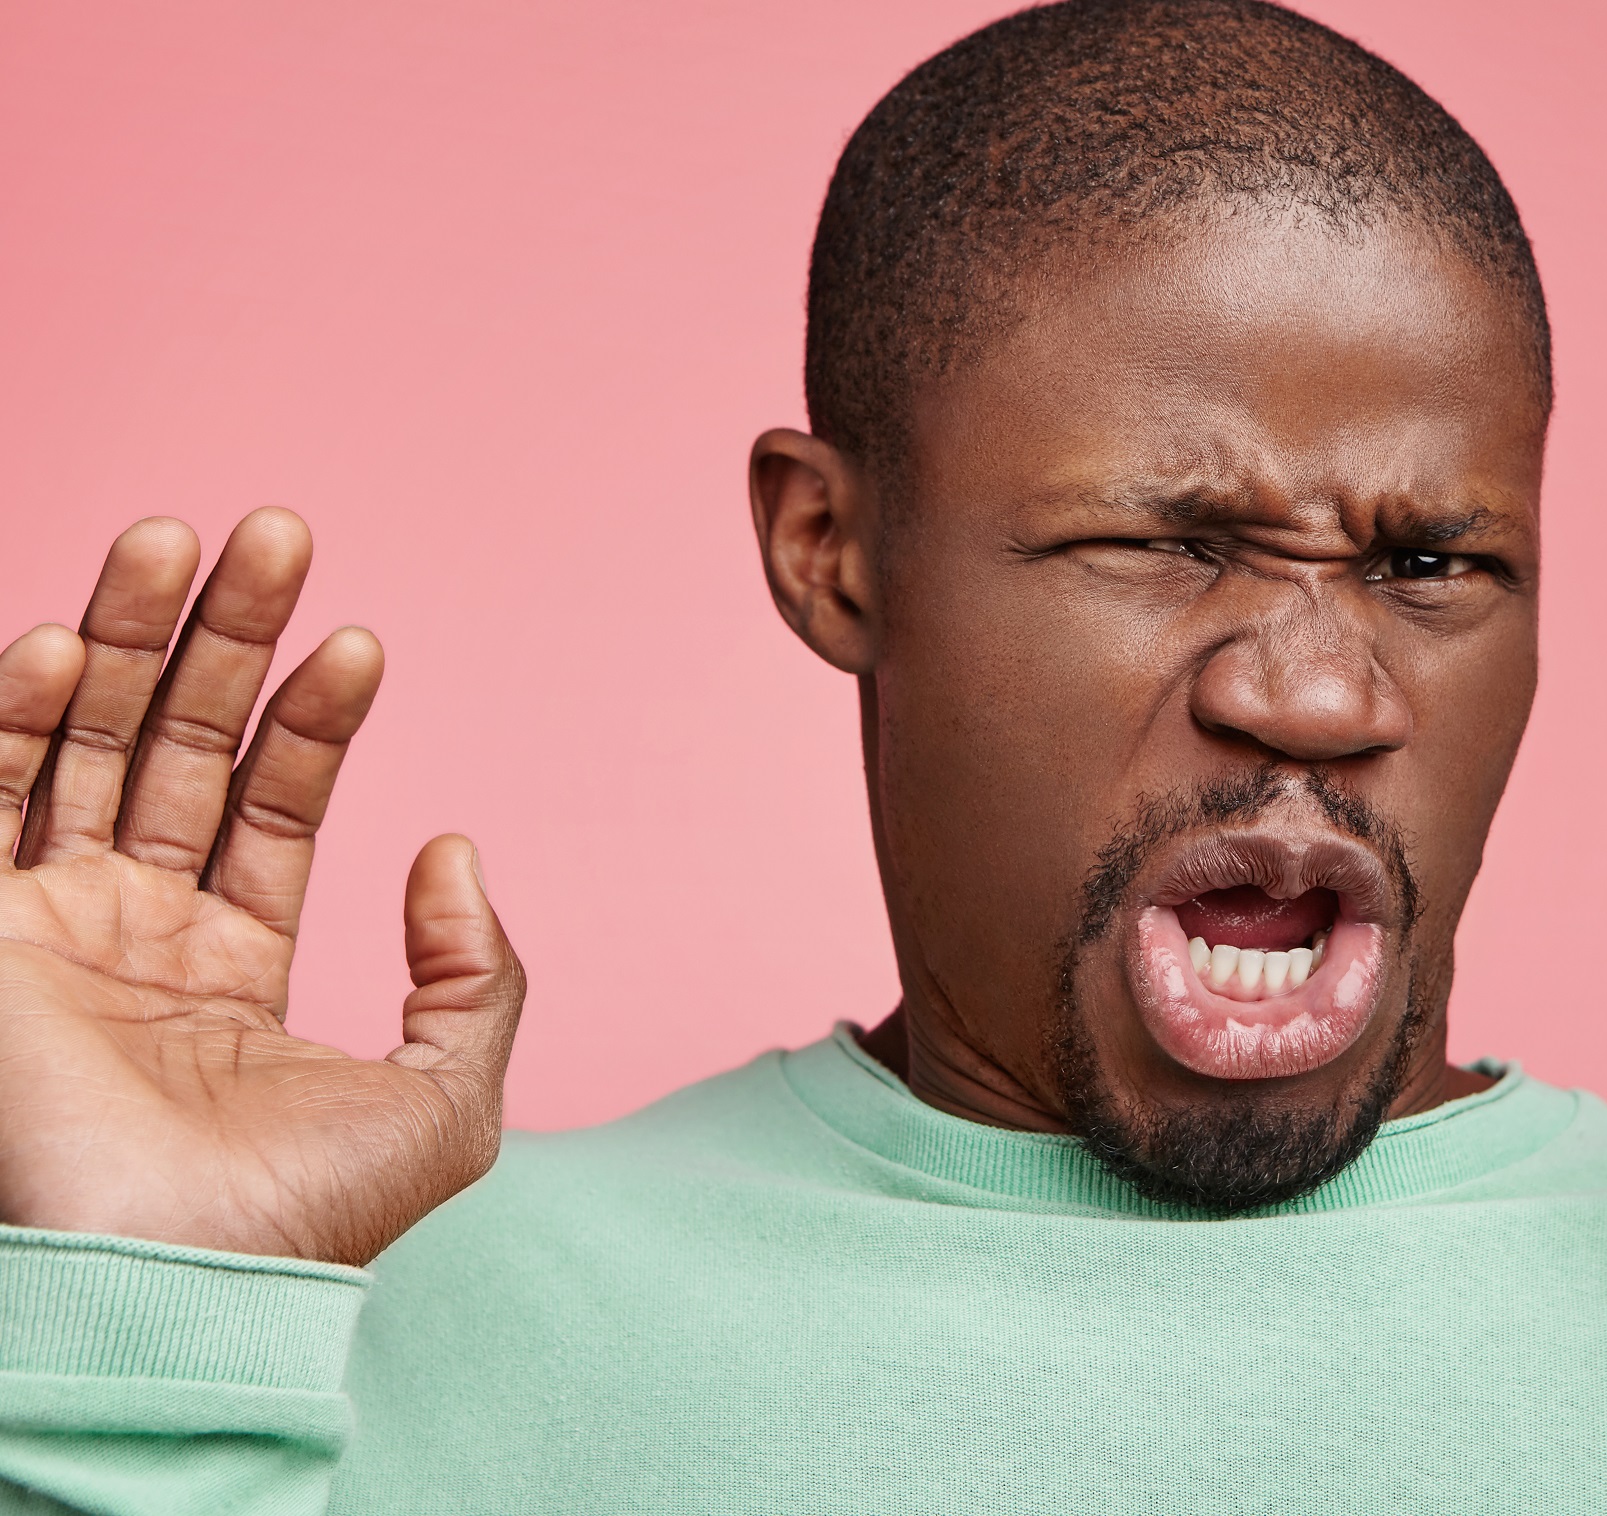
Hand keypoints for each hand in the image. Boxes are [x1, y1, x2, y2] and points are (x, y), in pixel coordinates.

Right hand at [0, 512, 522, 1264]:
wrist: (176, 1286)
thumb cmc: (304, 1218)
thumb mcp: (444, 1097)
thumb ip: (474, 976)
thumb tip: (456, 850)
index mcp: (227, 969)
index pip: (268, 807)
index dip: (311, 720)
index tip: (362, 640)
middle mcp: (129, 937)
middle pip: (172, 749)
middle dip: (219, 640)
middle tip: (276, 531)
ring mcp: (43, 931)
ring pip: (80, 746)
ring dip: (122, 637)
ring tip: (183, 536)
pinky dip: (12, 714)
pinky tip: (64, 639)